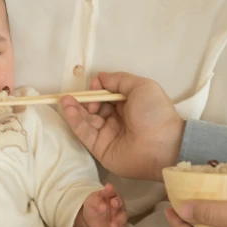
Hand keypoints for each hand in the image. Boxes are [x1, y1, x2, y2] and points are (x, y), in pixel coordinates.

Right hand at [60, 72, 185, 181]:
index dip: (98, 89)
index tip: (96, 86)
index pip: (106, 95)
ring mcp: (107, 134)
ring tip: (65, 100)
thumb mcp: (142, 86)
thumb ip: (119, 80)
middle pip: (94, 107)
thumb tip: (100, 78)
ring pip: (86, 120)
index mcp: (128, 104)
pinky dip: (75, 121)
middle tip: (86, 98)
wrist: (161, 145)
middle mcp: (116, 119)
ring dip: (74, 109)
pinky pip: (84, 133)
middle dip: (86, 100)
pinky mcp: (99, 148)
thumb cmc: (154, 113)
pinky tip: (68, 110)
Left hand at [73, 184, 127, 226]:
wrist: (91, 219)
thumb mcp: (91, 201)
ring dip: (118, 221)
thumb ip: (97, 201)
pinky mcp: (119, 225)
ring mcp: (119, 215)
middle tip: (114, 203)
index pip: (112, 191)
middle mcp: (117, 204)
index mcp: (110, 194)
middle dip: (117, 203)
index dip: (111, 190)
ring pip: (122, 217)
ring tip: (113, 226)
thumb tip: (103, 205)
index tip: (108, 188)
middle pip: (119, 203)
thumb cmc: (93, 205)